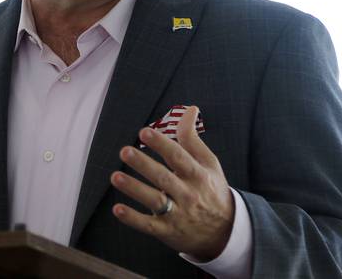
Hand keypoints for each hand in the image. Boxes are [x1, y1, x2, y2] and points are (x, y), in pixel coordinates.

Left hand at [109, 106, 233, 260]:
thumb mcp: (209, 164)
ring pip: (154, 201)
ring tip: (115, 177)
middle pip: (163, 178)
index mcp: (197, 175)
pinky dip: (133, 219)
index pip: (178, 157)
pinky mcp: (168, 231)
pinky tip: (117, 209)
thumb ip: (193, 138)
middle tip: (124, 151)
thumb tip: (189, 109)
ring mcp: (178, 214)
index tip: (144, 132)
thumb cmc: (212, 190)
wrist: (226, 232)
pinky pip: (149, 225)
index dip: (161, 144)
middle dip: (143, 165)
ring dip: (134, 189)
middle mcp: (188, 194)